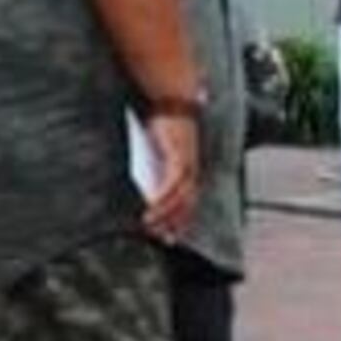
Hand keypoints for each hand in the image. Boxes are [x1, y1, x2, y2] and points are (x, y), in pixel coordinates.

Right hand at [140, 110, 202, 242]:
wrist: (174, 100)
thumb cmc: (165, 121)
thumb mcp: (160, 145)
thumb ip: (157, 161)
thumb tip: (148, 178)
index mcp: (189, 167)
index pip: (188, 199)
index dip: (182, 218)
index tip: (172, 234)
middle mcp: (192, 169)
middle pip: (187, 204)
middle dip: (176, 224)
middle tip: (165, 240)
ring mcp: (187, 165)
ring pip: (180, 199)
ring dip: (166, 216)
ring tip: (151, 228)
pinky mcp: (179, 159)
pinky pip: (172, 186)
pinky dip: (162, 200)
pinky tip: (152, 209)